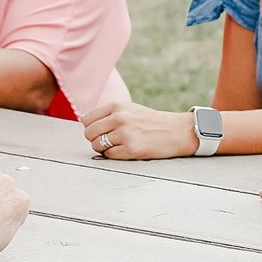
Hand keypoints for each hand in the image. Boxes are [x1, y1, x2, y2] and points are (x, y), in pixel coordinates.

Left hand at [82, 101, 198, 159]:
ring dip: (104, 149)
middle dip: (95, 139)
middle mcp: (119, 118)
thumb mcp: (130, 109)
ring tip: (118, 145)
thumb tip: (85, 124)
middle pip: (89, 133)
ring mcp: (125, 134)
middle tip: (109, 140)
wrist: (176, 131)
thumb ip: (109, 114)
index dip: (92, 127)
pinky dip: (114, 155)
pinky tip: (125, 150)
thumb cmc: (151, 121)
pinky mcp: (131, 149)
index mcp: (117, 106)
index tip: (101, 131)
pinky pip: (109, 155)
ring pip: (97, 145)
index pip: (87, 119)